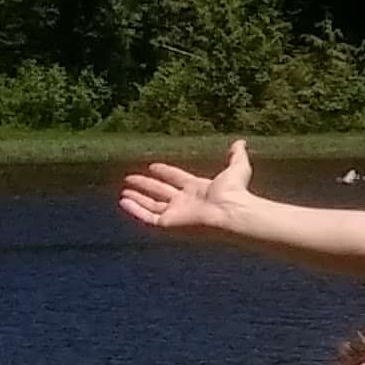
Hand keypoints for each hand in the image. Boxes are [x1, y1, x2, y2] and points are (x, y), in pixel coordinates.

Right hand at [120, 139, 252, 237]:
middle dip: (145, 185)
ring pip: (151, 205)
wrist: (231, 211)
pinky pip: (147, 216)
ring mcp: (176, 213)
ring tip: (123, 192)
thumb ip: (236, 155)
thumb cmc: (235, 192)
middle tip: (130, 177)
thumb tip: (241, 142)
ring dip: (137, 198)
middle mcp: (185, 201)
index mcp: (198, 188)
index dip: (165, 172)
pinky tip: (123, 201)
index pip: (177, 178)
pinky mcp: (168, 222)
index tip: (153, 166)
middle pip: (160, 192)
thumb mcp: (236, 168)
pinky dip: (135, 210)